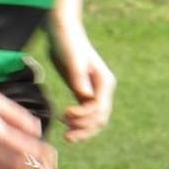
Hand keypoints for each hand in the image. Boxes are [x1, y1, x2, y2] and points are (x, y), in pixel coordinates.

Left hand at [49, 27, 115, 141]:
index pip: (100, 108)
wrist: (63, 32)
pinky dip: (78, 122)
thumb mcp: (71, 60)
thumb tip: (85, 96)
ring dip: (83, 129)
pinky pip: (86, 113)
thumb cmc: (68, 43)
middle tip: (67, 136)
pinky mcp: (83, 91)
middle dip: (86, 129)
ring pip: (94, 119)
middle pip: (101, 118)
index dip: (84, 117)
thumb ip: (78, 77)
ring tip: (67, 135)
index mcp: (104, 82)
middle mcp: (103, 89)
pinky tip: (66, 124)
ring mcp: (95, 91)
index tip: (65, 114)